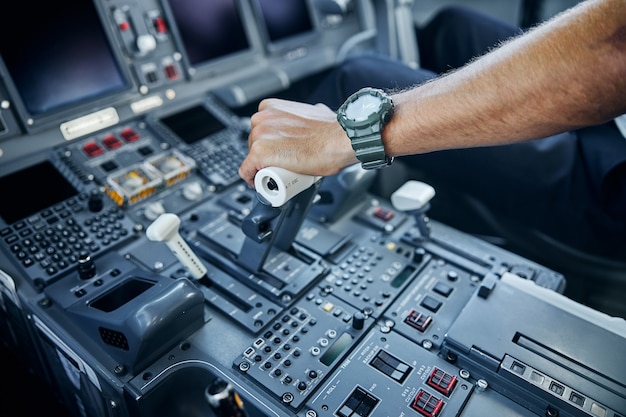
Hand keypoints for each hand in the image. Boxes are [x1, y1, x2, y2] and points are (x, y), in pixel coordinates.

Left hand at [238, 98, 357, 186]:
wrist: (338, 140)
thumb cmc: (331, 130)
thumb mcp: (316, 112)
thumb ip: (311, 112)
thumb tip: (315, 115)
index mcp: (271, 107)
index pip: (260, 132)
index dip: (269, 146)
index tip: (276, 156)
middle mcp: (262, 118)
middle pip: (254, 145)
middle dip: (265, 158)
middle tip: (281, 167)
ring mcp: (259, 135)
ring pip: (252, 159)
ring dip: (261, 169)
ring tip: (277, 176)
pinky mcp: (259, 152)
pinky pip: (247, 171)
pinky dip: (251, 179)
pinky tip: (259, 183)